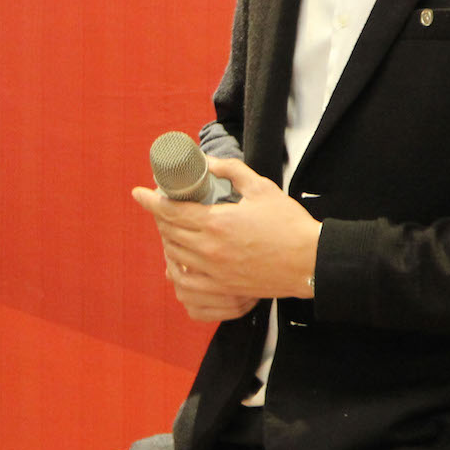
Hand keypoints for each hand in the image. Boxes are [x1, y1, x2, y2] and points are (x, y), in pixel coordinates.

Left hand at [132, 155, 319, 318]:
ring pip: (175, 256)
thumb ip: (232, 171)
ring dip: (167, 240)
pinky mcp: (223, 288)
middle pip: (169, 232)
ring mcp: (215, 272)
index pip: (171, 210)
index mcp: (217, 223)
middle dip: (159, 217)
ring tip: (170, 229)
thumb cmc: (289, 225)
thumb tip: (208, 161)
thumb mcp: (261, 188)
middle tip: (161, 205)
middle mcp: (210, 249)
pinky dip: (176, 269)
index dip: (150, 201)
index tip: (139, 193)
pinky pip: (186, 282)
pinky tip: (178, 261)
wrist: (311, 263)